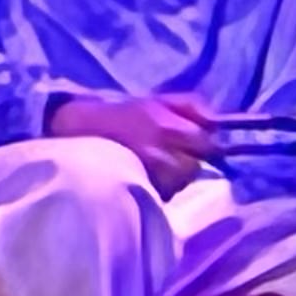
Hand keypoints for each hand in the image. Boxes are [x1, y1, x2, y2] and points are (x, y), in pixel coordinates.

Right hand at [52, 90, 222, 193]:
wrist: (77, 130)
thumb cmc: (121, 115)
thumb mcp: (157, 100)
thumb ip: (192, 105)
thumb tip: (218, 121)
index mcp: (167, 127)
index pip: (206, 144)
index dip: (203, 146)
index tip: (195, 146)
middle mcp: (160, 152)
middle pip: (194, 167)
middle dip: (189, 162)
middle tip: (174, 157)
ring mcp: (147, 174)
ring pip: (178, 183)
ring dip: (175, 178)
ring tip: (158, 169)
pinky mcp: (136, 189)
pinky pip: (161, 194)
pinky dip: (159, 189)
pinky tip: (147, 178)